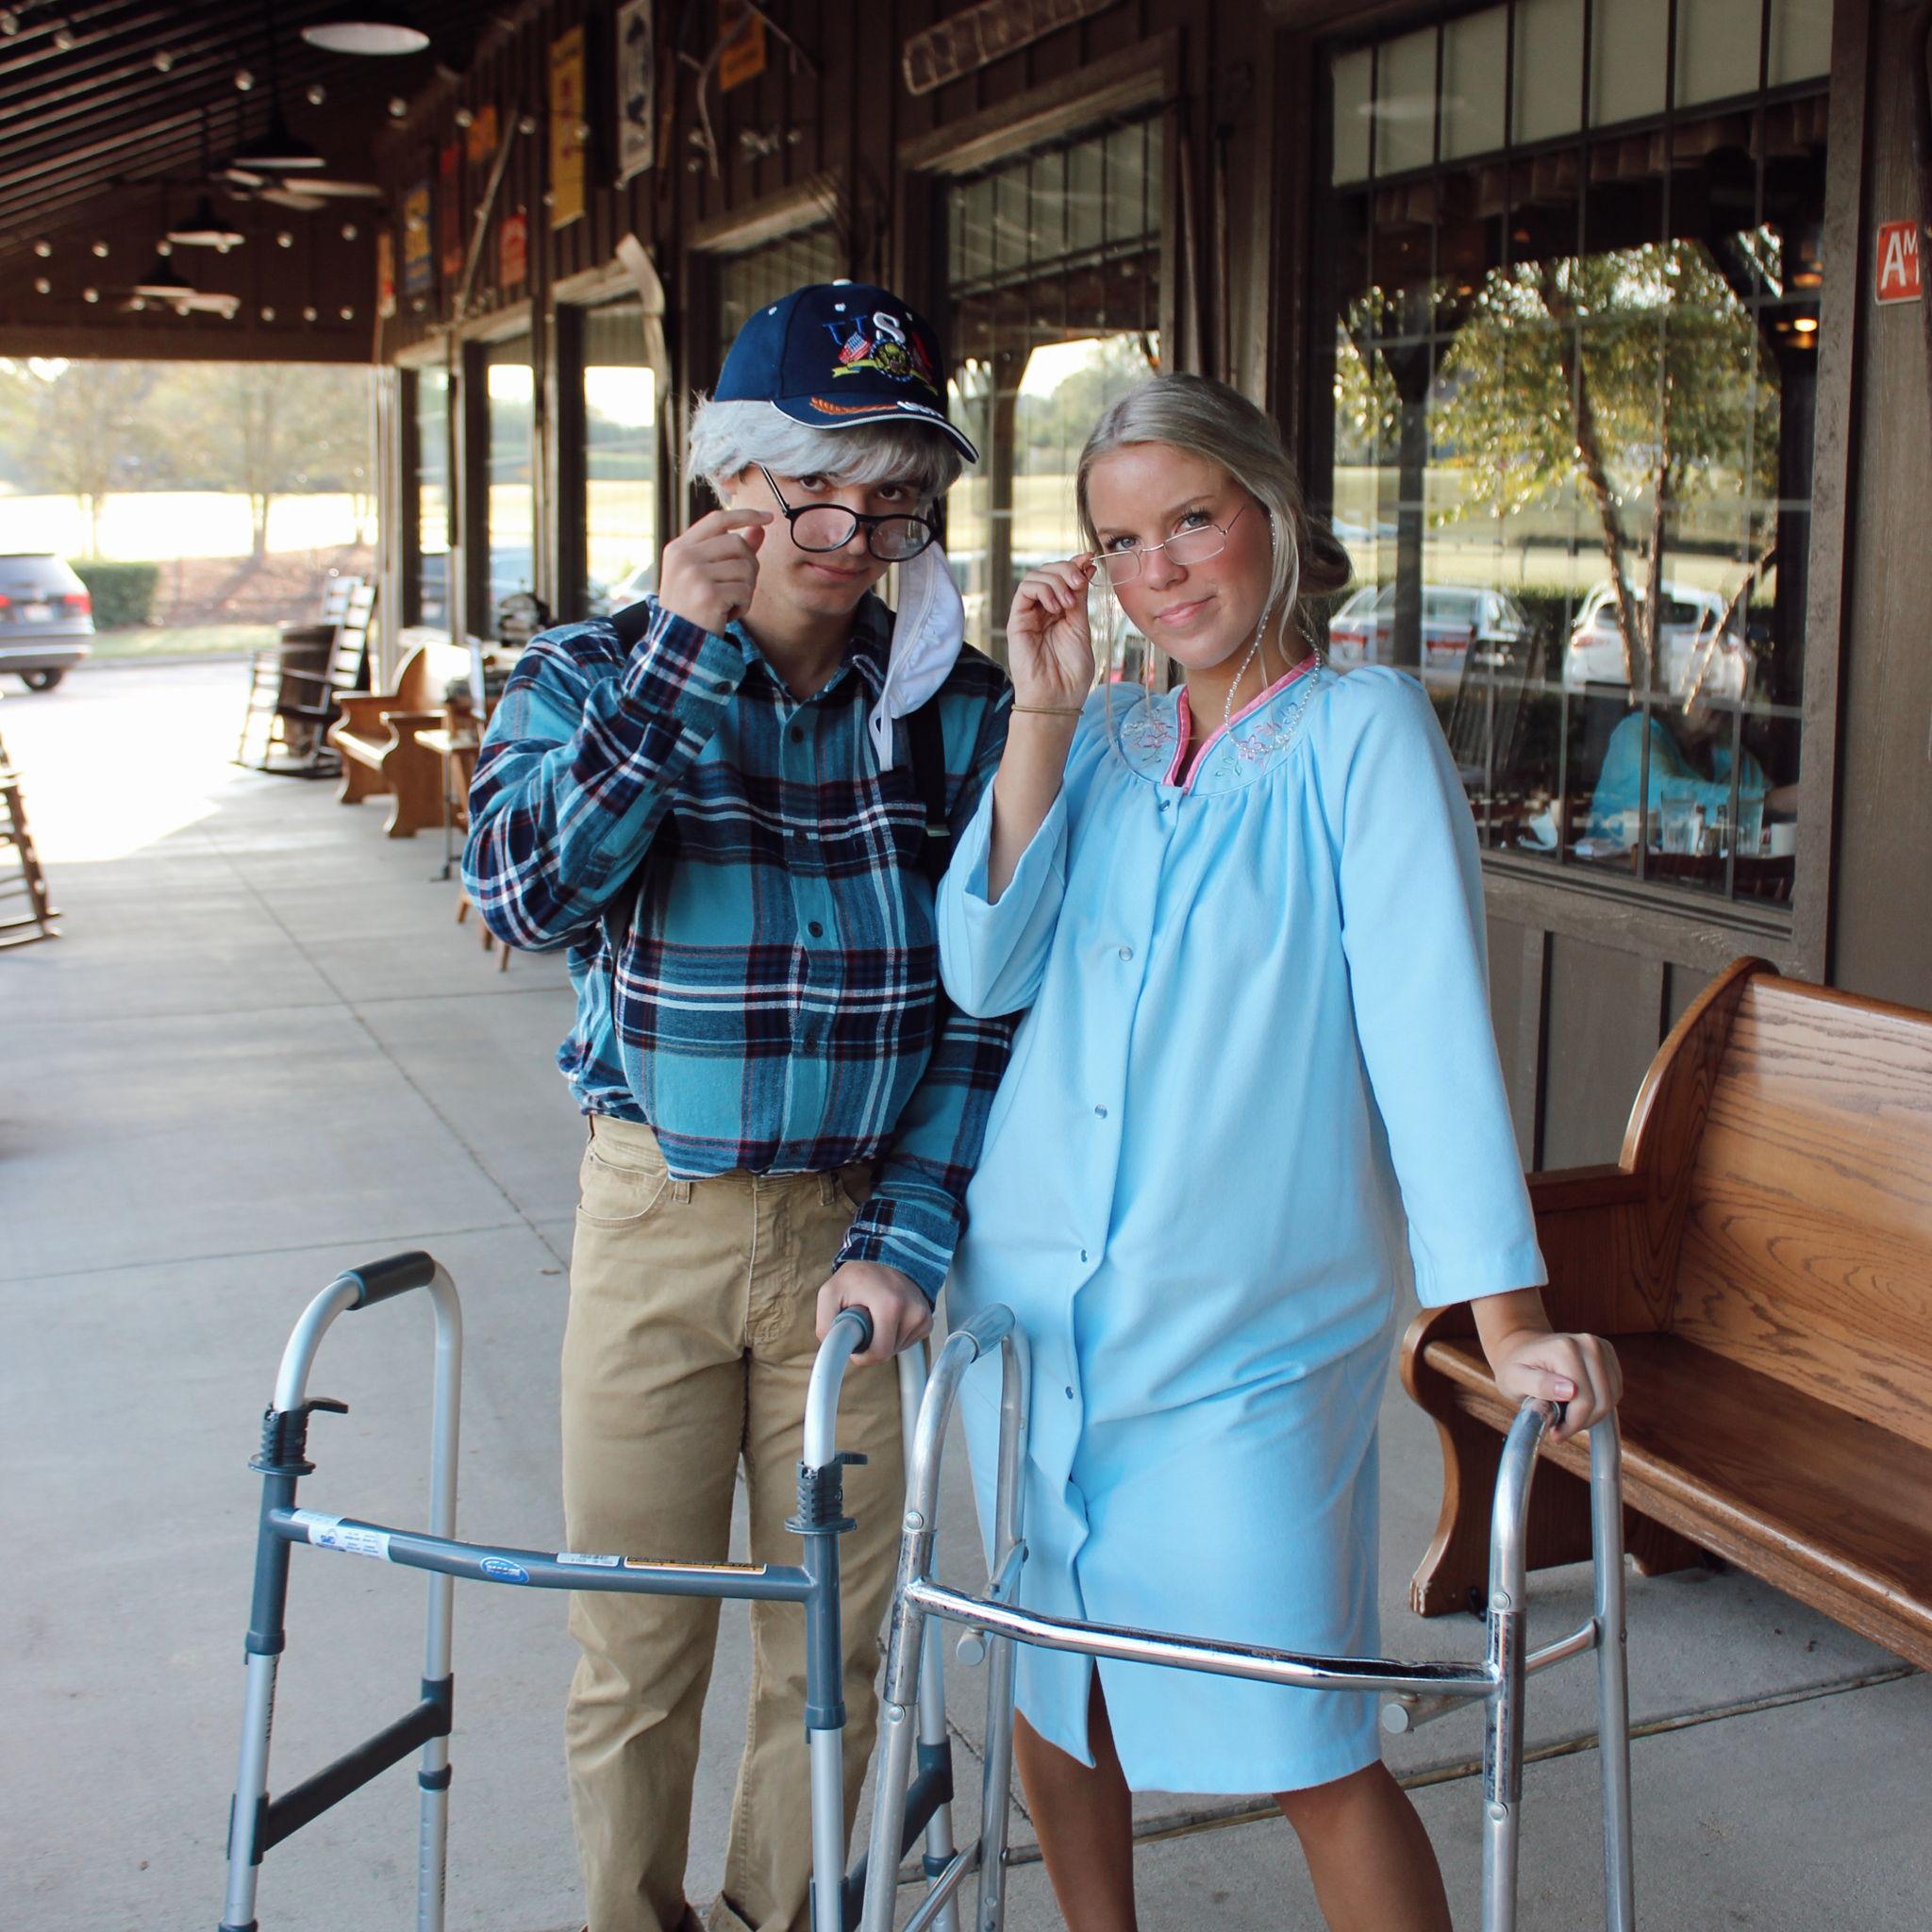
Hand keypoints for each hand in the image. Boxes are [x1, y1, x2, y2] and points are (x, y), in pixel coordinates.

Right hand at [656, 508, 770, 636]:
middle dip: (749, 566)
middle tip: (739, 588)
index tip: (769, 517)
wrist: (677, 646)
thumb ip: (732, 551)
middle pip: (737, 543)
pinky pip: (745, 591)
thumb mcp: (707, 575)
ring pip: (745, 567)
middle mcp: (684, 557)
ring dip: (745, 590)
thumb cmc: (694, 610)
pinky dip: (743, 606)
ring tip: (727, 604)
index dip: (745, 515)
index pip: (717, 519)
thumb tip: (760, 528)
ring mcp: (694, 574)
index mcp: (679, 548)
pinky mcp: (708, 594)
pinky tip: (725, 616)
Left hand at [815, 1259, 931, 1365]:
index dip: (862, 1355)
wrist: (887, 1256)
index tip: (855, 1342)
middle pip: (887, 1353)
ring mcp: (923, 1317)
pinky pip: (906, 1342)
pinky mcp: (927, 1321)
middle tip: (863, 1321)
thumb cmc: (858, 1276)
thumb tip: (833, 1349)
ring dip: (882, 1338)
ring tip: (876, 1314)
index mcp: (890, 1305)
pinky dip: (894, 1335)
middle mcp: (912, 1311)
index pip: (879, 1353)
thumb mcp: (830, 1293)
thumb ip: (825, 1325)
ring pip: (896, 1349)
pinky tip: (889, 1316)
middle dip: (871, 1344)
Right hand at [1005, 557, 1098, 711]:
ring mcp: (1029, 615)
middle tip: (1080, 582)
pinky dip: (1042, 589)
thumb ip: (1080, 599)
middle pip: (1049, 571)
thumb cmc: (1071, 672)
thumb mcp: (1081, 627)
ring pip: (1036, 577)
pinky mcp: (1017, 621)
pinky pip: (1024, 591)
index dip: (1075, 563)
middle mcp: (1043, 610)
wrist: (1058, 697)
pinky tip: (1055, 606)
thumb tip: (1085, 567)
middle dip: (1067, 569)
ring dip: (1056, 581)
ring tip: (1067, 602)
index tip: (1090, 558)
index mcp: (1061, 612)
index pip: (1064, 577)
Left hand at [1484, 1325, 1621, 1444]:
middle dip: (1583, 1422)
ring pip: (1611, 1398)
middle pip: (1603, 1400)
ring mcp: (1601, 1346)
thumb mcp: (1514, 1380)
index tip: (1555, 1433)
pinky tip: (1578, 1404)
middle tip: (1561, 1427)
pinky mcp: (1608, 1354)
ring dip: (1592, 1415)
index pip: (1584, 1401)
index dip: (1572, 1424)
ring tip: (1567, 1415)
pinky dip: (1599, 1404)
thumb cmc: (1515, 1368)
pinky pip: (1615, 1391)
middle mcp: (1588, 1343)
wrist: (1522, 1349)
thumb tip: (1571, 1391)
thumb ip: (1539, 1385)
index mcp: (1566, 1349)